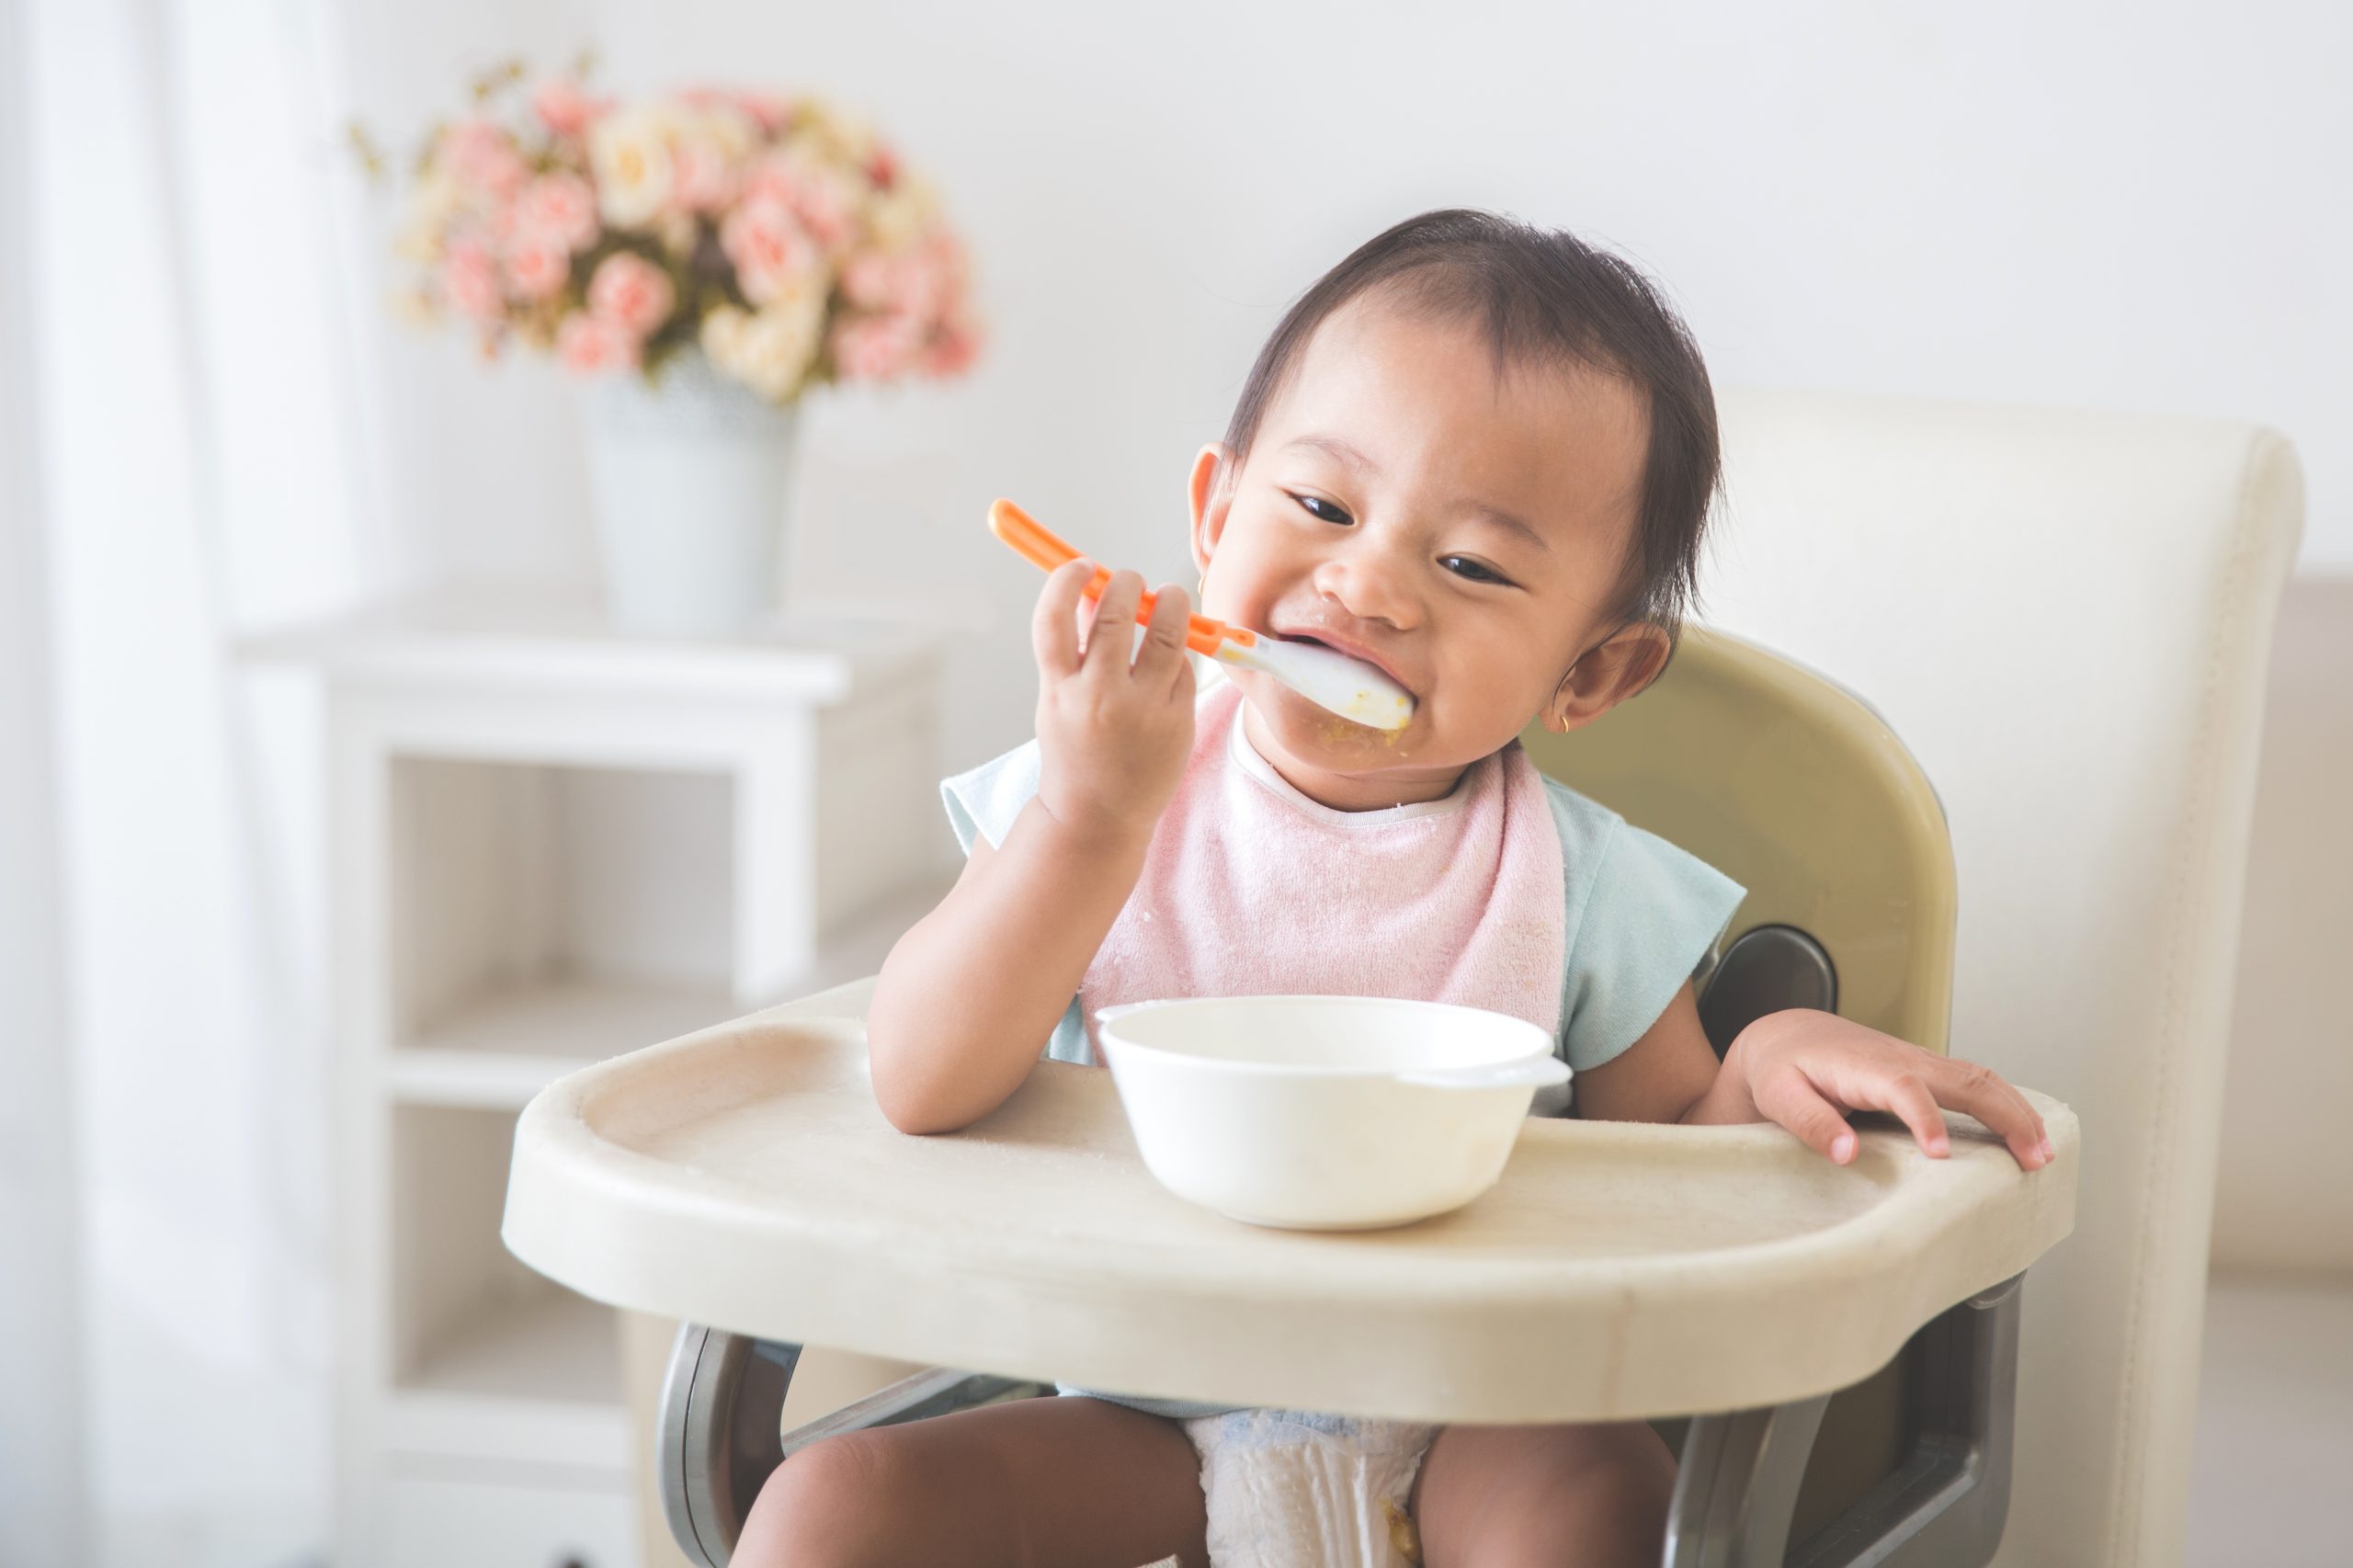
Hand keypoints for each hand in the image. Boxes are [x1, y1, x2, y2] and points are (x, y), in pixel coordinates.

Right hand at [1030, 558, 1196, 845]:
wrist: (1096, 817)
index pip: (1054, 618)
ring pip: (1165, 632)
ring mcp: (1143, 711)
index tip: (1081, 565)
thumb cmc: (1076, 750)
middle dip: (1125, 583)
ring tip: (1169, 598)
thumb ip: (1074, 649)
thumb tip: (1092, 592)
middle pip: (1115, 615)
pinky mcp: (1177, 721)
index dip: (1066, 581)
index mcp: (1059, 690)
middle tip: (1130, 580)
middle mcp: (1099, 698)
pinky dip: (1179, 654)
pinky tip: (1171, 657)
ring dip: (1169, 602)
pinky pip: (1184, 668)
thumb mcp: (1059, 699)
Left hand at [1730, 1010, 2054, 1170]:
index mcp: (1865, 1067)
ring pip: (1980, 1078)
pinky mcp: (1926, 1071)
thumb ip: (1810, 1123)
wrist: (1787, 1037)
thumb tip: (1846, 1153)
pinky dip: (2007, 1104)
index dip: (1926, 1118)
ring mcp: (1919, 1062)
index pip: (1904, 1087)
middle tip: (2032, 1159)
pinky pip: (1975, 1082)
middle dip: (2004, 1115)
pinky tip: (2027, 1133)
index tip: (1941, 1155)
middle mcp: (1901, 1059)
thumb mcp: (1780, 1096)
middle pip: (1964, 1078)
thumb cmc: (1782, 1069)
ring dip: (2016, 1111)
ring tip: (2043, 1153)